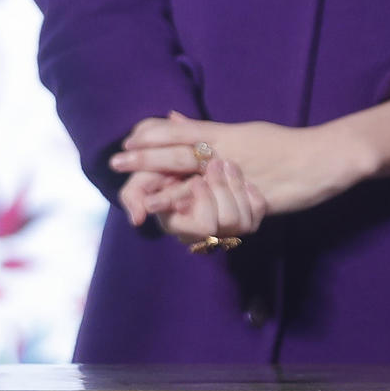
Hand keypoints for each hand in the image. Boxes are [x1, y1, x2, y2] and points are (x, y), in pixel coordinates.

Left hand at [114, 111, 367, 216]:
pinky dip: (187, 201)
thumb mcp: (243, 131)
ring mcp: (235, 169)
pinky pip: (212, 197)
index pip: (177, 129)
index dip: (150, 135)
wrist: (325, 157)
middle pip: (175, 149)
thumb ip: (206, 129)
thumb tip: (174, 116)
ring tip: (133, 188)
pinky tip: (167, 208)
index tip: (128, 140)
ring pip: (188, 170)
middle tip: (116, 163)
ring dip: (158, 179)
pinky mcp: (247, 191)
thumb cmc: (286, 145)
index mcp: (222, 132)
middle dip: (144, 157)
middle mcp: (223, 147)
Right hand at [149, 156, 268, 247]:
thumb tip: (138, 219)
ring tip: (227, 163)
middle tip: (213, 164)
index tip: (196, 181)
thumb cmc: (167, 168)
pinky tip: (243, 178)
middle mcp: (201, 232)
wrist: (201, 157)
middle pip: (213, 225)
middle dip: (216, 191)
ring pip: (235, 220)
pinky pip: (255, 213)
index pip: (190, 228)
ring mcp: (227, 228)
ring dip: (232, 186)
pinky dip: (250, 192)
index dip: (196, 205)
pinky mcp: (248, 221)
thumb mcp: (145, 176)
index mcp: (176, 224)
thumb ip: (133, 194)